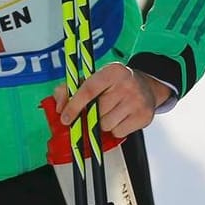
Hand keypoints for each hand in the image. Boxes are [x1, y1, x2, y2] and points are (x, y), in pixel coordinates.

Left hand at [51, 63, 166, 141]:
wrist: (146, 87)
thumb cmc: (113, 85)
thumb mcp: (92, 80)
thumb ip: (69, 89)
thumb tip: (59, 106)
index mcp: (112, 71)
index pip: (88, 90)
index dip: (73, 106)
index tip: (65, 118)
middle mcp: (127, 84)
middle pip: (97, 112)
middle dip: (91, 116)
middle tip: (96, 110)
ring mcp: (137, 101)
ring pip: (106, 125)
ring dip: (103, 123)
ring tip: (111, 112)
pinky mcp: (144, 116)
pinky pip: (118, 133)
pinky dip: (115, 129)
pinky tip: (120, 118)